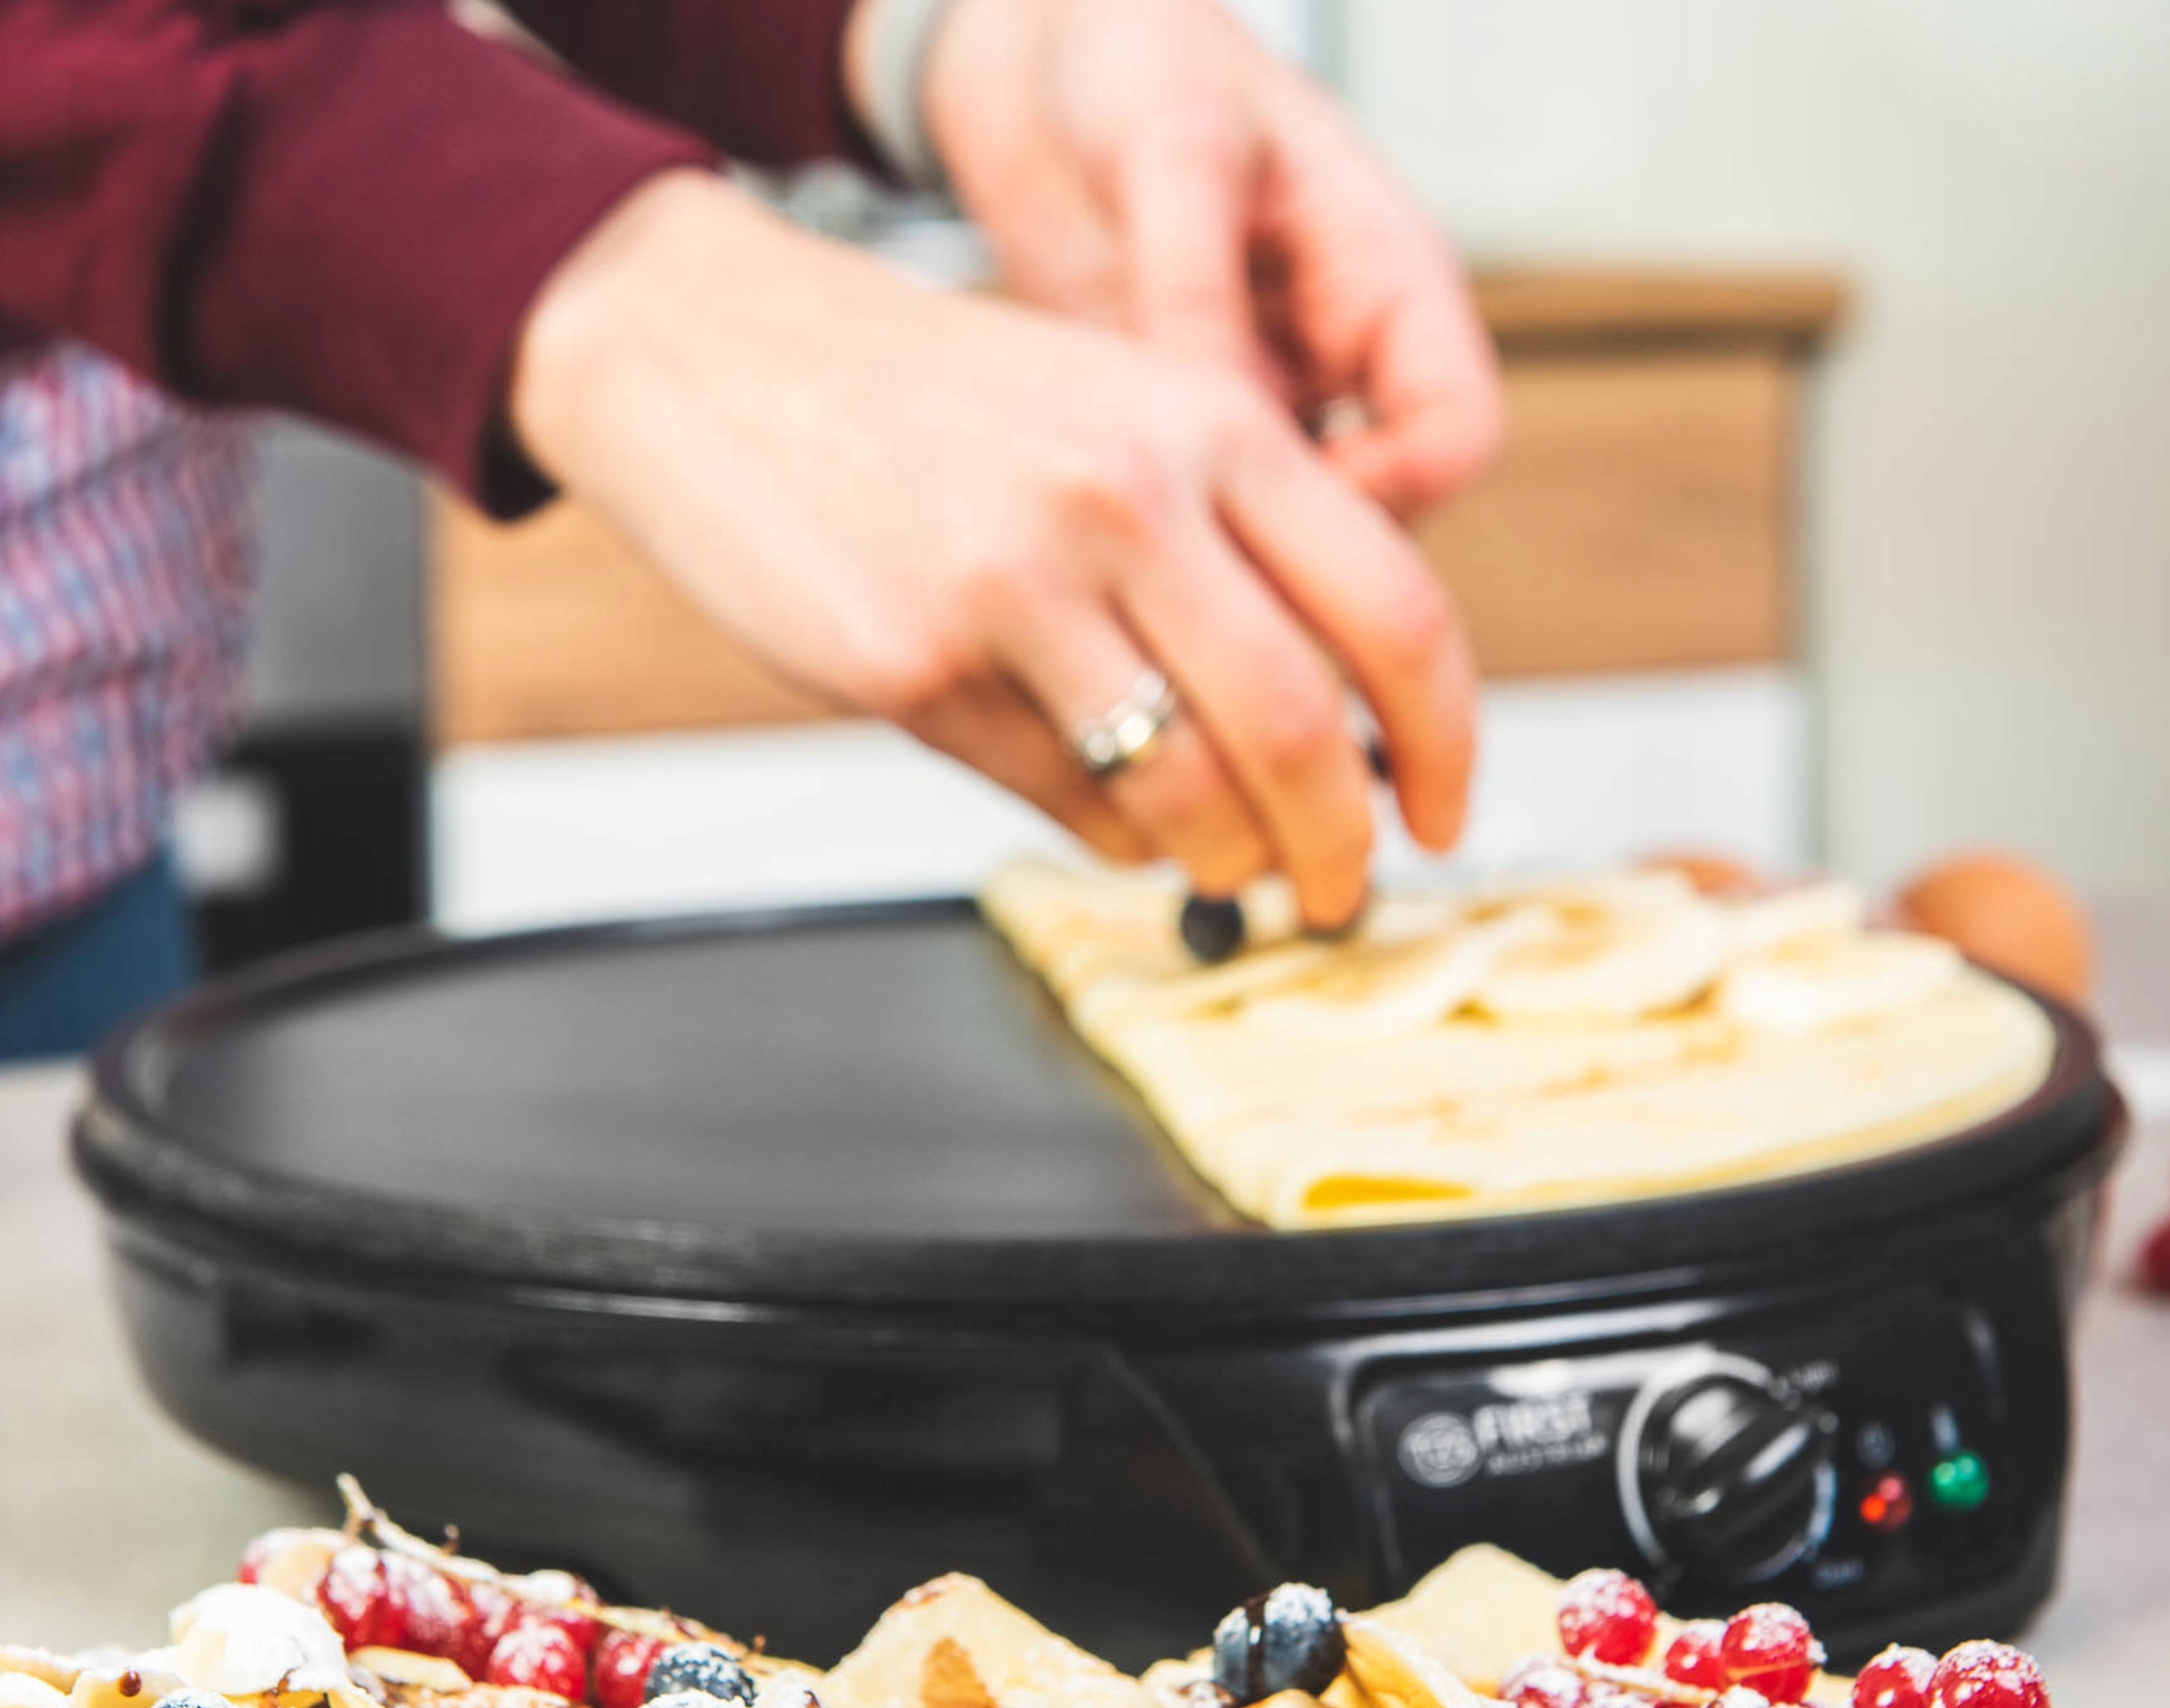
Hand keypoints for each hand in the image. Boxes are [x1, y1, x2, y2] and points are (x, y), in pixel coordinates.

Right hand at [509, 171, 1473, 923]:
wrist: (721, 353)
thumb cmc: (938, 403)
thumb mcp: (1123, 412)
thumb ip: (1241, 546)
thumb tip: (1347, 733)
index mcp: (1210, 422)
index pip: (1397, 614)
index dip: (1448, 746)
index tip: (1447, 815)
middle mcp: (1130, 496)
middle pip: (1303, 734)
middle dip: (1341, 850)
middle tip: (1340, 892)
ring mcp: (1018, 587)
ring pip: (1187, 796)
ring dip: (1227, 865)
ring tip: (1225, 868)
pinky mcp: (919, 669)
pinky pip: (1064, 805)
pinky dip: (1112, 839)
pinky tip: (1107, 812)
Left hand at [899, 0, 1501, 515]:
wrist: (1031, 65)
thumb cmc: (1136, 57)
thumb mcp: (1174, 148)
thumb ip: (1198, 290)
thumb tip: (1214, 438)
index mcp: (1386, 282)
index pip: (1455, 435)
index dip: (1394, 491)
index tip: (1285, 509)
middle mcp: (1335, 367)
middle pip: (1378, 522)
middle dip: (1305, 564)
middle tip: (1199, 582)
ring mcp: (1259, 414)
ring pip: (1284, 546)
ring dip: (1224, 570)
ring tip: (1134, 564)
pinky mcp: (1179, 448)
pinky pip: (1195, 534)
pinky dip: (1157, 552)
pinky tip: (1094, 543)